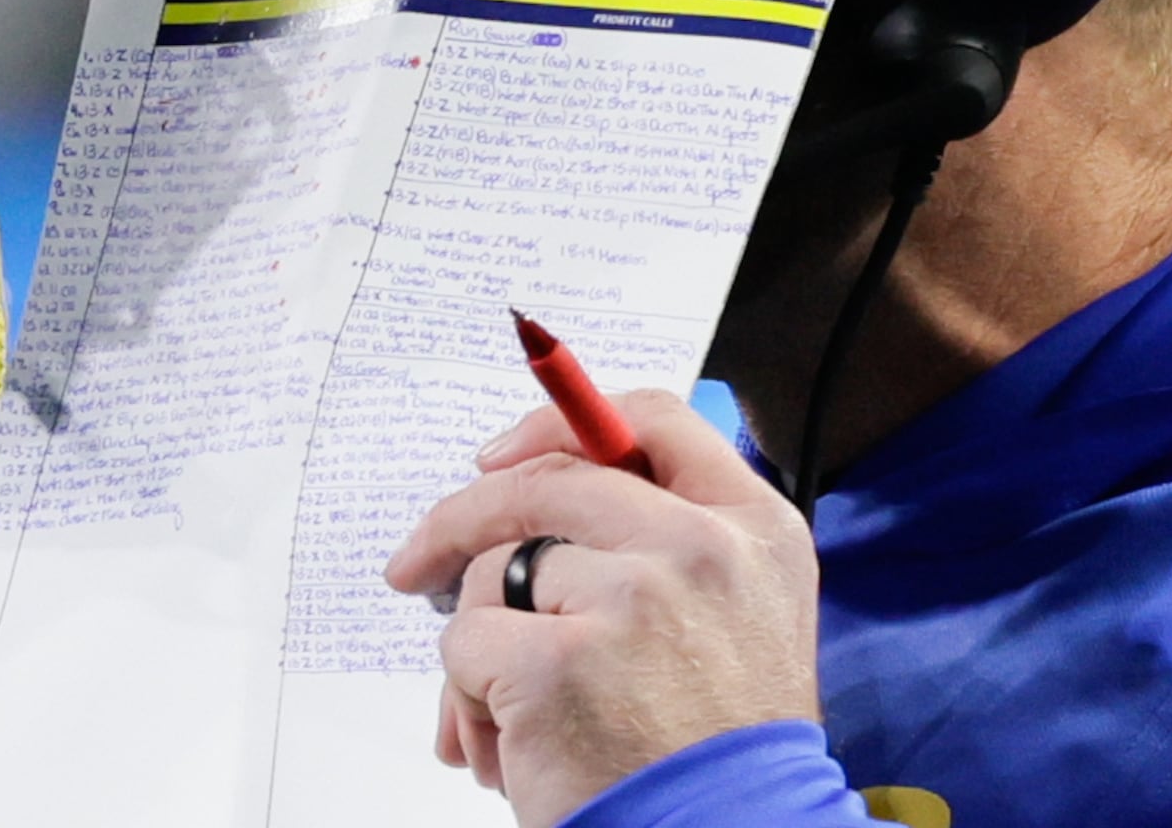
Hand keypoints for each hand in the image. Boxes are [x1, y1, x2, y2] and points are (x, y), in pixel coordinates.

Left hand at [383, 389, 819, 826]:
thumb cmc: (713, 749)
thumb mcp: (734, 621)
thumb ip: (659, 544)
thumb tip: (523, 494)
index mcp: (755, 531)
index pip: (654, 421)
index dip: (560, 426)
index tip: (502, 458)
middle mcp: (701, 550)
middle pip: (547, 481)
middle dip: (463, 517)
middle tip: (416, 560)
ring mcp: (632, 599)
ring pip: (496, 570)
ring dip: (482, 643)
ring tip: (514, 716)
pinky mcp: (560, 660)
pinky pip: (466, 641)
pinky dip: (467, 696)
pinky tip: (509, 745)